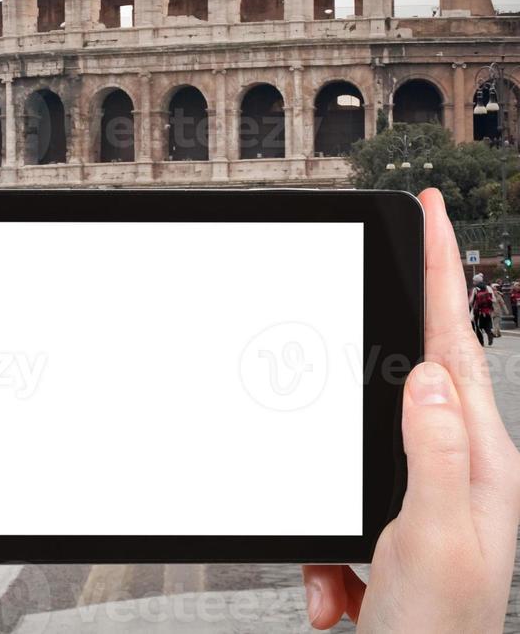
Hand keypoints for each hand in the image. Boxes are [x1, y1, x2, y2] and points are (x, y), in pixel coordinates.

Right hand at [303, 189, 519, 630]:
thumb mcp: (435, 543)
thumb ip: (435, 453)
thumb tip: (423, 373)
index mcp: (477, 459)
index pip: (451, 341)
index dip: (442, 270)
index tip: (429, 211)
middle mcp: (456, 465)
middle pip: (411, 370)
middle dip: (384, 336)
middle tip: (376, 291)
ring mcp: (421, 490)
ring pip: (361, 437)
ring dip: (334, 492)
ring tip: (345, 570)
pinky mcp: (389, 516)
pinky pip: (340, 499)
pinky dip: (327, 550)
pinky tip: (340, 592)